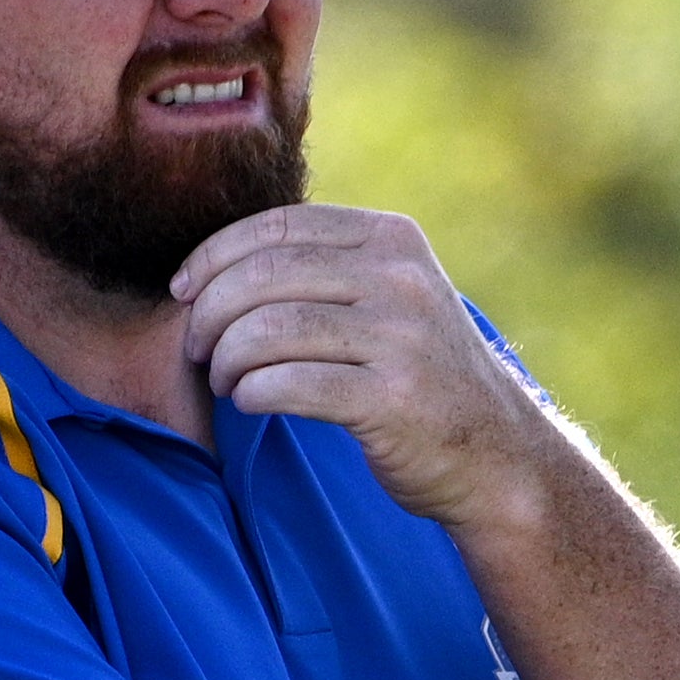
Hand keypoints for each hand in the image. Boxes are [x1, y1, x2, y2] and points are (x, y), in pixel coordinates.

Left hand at [170, 205, 557, 534]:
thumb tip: (219, 259)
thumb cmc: (419, 374)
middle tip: (198, 349)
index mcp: (392, 238)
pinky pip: (288, 385)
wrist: (496, 453)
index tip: (182, 290)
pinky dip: (252, 394)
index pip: (279, 226)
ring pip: (268, 331)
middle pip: (264, 276)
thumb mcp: (390, 295)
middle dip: (210, 314)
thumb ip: (328, 266)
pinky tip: (250, 402)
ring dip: (227, 360)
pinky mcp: (392, 398)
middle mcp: (401, 278)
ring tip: (225, 381)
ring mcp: (402, 337)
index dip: (214, 254)